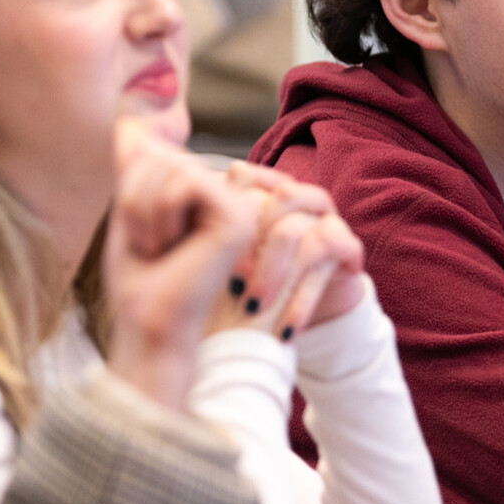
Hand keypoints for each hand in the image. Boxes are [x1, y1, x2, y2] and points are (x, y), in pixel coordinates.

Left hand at [104, 121, 258, 411]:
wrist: (150, 324)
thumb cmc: (139, 279)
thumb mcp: (130, 209)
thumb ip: (133, 165)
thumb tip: (128, 122)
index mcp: (206, 192)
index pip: (152, 151)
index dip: (130, 189)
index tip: (143, 234)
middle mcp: (228, 194)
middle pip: (160, 154)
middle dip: (136, 198)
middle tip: (152, 245)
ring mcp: (238, 204)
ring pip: (170, 165)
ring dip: (145, 211)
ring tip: (162, 249)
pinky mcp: (240, 217)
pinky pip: (185, 184)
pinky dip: (161, 215)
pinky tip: (174, 249)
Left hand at [205, 161, 364, 339]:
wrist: (291, 322)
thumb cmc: (246, 290)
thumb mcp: (217, 267)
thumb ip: (196, 235)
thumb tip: (157, 217)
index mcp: (262, 191)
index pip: (243, 175)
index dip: (222, 207)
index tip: (204, 249)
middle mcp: (296, 197)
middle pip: (272, 199)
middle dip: (247, 245)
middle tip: (228, 284)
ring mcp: (325, 217)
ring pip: (293, 230)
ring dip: (270, 274)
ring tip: (251, 308)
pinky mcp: (346, 246)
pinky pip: (324, 262)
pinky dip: (301, 299)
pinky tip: (284, 328)